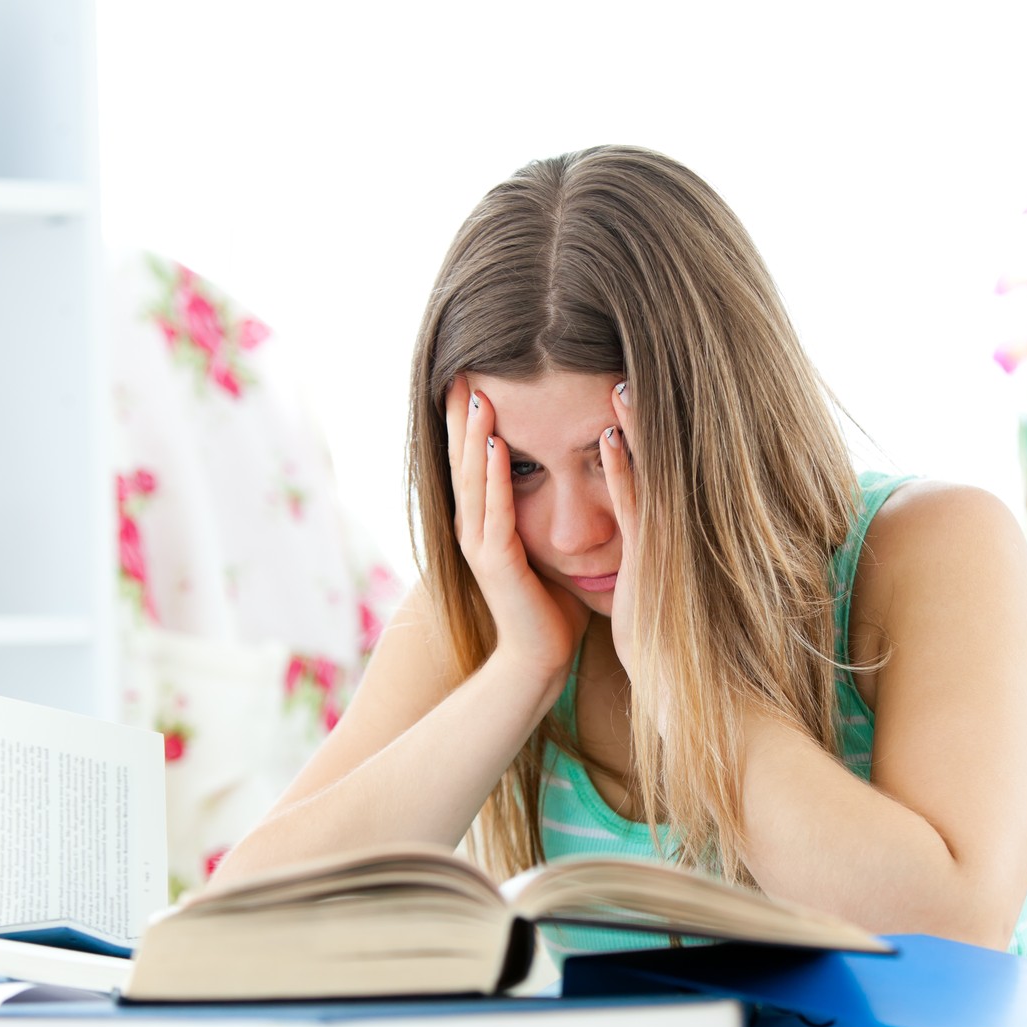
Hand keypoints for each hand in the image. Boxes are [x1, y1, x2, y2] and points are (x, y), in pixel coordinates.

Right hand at [444, 378, 590, 688]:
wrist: (539, 658)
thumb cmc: (549, 604)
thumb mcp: (544, 544)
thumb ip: (543, 510)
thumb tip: (567, 469)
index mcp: (482, 522)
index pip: (473, 459)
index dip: (467, 420)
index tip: (470, 376)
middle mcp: (472, 528)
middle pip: (463, 459)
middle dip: (459, 415)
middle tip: (458, 368)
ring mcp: (479, 545)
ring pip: (474, 478)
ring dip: (473, 435)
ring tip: (474, 393)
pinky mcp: (496, 563)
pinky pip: (495, 511)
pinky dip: (495, 476)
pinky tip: (497, 445)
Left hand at [599, 381, 640, 682]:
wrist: (674, 679)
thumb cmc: (655, 636)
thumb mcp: (646, 585)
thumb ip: (641, 556)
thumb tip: (637, 541)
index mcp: (657, 534)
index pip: (646, 473)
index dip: (635, 433)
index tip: (619, 395)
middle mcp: (663, 530)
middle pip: (651, 462)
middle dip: (637, 418)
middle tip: (620, 371)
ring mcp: (658, 541)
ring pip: (643, 473)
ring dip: (629, 428)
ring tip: (616, 384)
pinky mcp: (648, 558)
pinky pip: (632, 506)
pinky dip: (621, 470)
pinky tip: (607, 437)